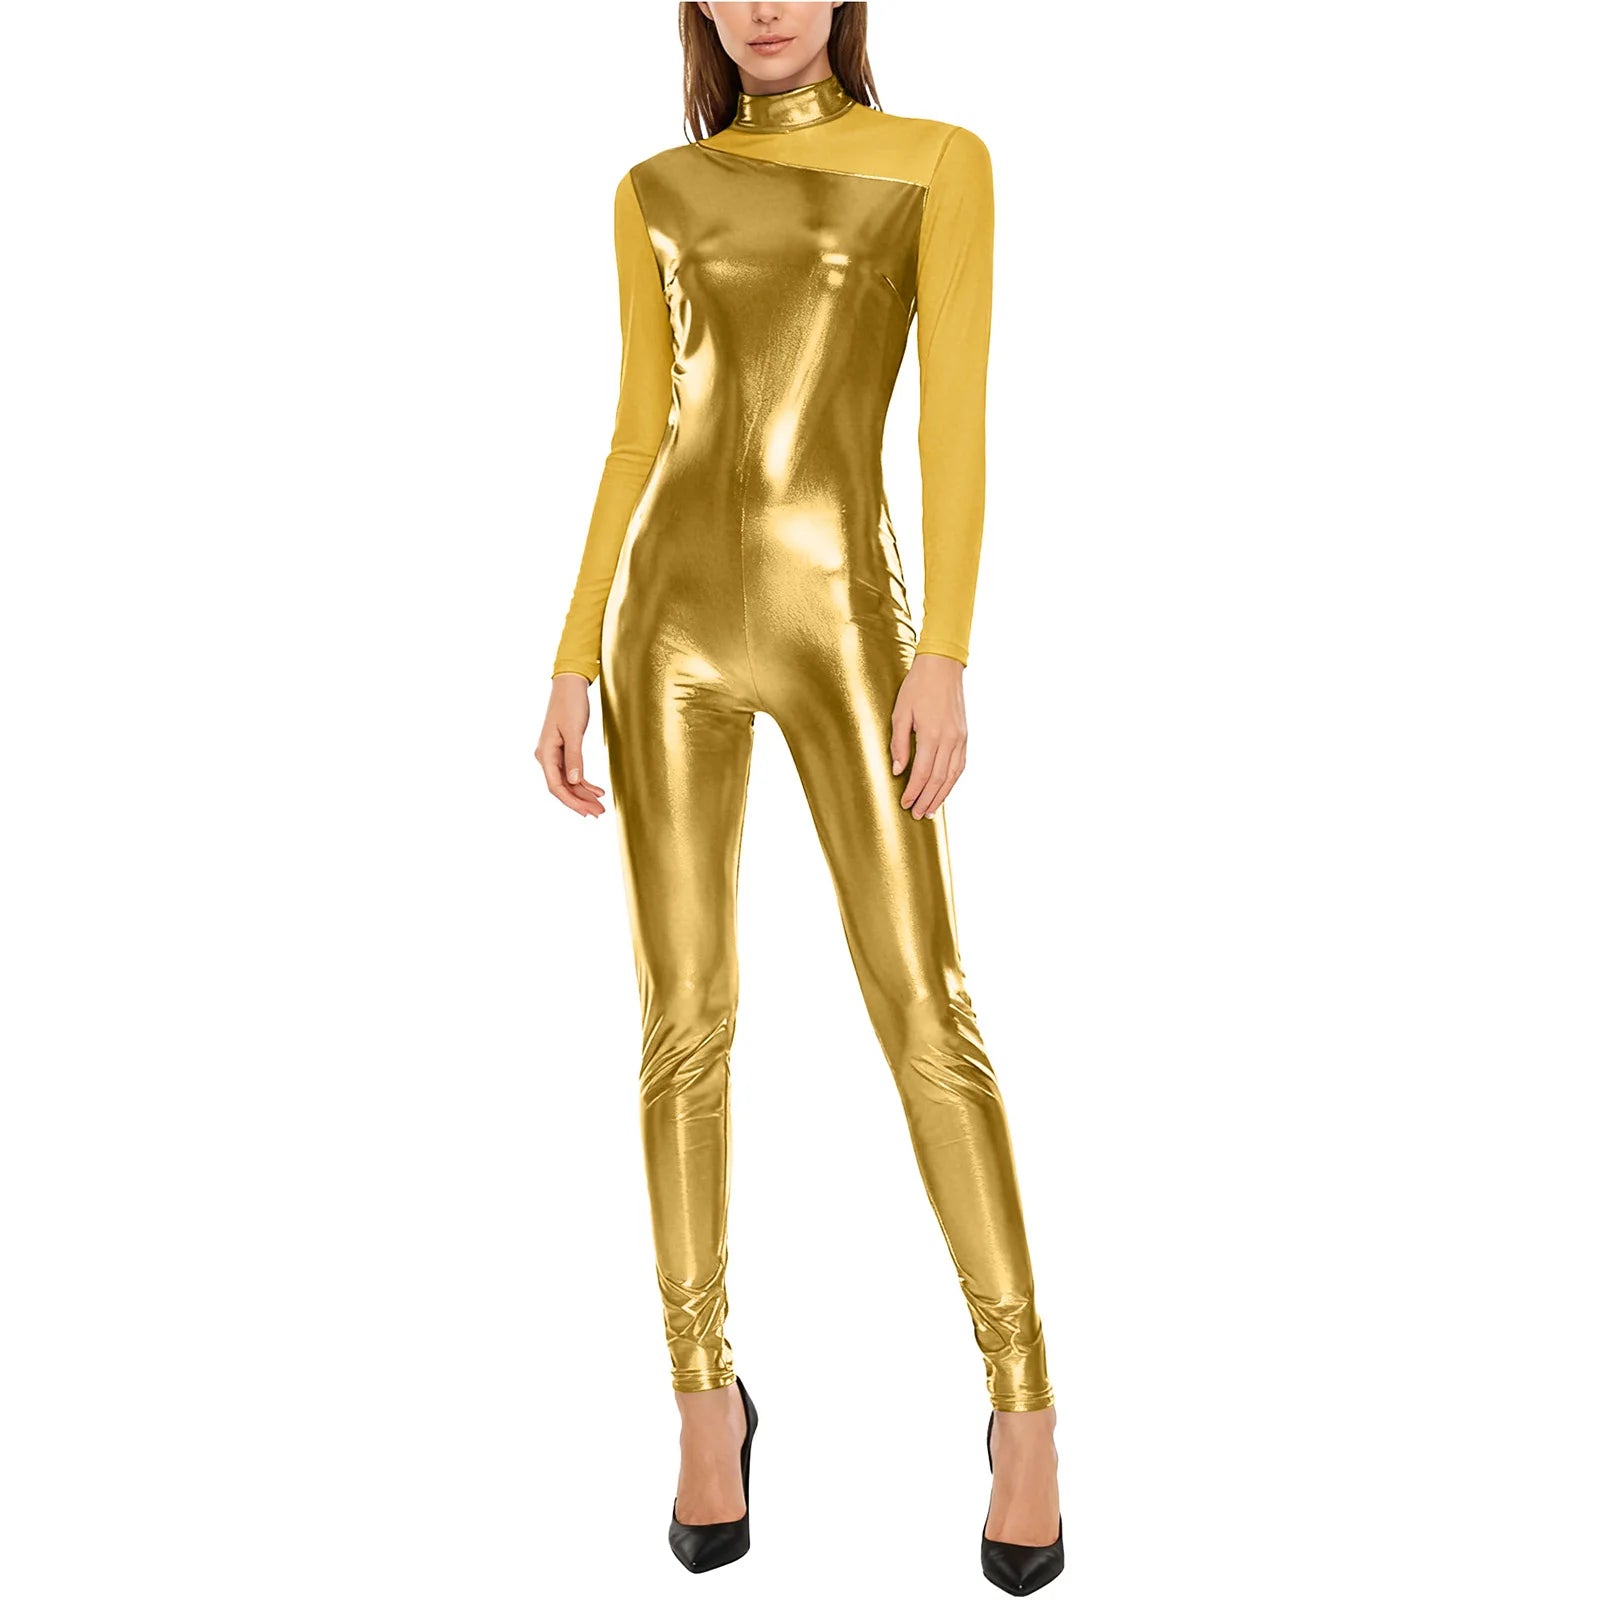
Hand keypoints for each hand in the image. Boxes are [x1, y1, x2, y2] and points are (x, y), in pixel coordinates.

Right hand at [538, 673, 607, 817]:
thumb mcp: (574, 731)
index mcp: (545, 753)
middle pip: (562, 787)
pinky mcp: (563, 751)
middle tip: (599, 813)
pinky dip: (584, 783)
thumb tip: (574, 781)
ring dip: (583, 795)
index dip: (572, 802)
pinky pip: (572, 772)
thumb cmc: (570, 704)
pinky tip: (597, 791)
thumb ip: (574, 756)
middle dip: (580, 802)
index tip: (587, 812)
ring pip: (568, 782)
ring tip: (600, 806)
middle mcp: (546, 756)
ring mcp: (554, 755)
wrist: (570, 686)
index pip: (556, 786)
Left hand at [890, 653, 968, 819]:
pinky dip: (952, 781)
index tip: (904, 804)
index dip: (913, 791)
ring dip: (942, 796)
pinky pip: (960, 765)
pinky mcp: (965, 735)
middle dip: (927, 800)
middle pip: (939, 780)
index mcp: (932, 734)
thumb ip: (899, 744)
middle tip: (917, 815)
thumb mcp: (900, 713)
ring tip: (931, 811)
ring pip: (952, 776)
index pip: (922, 773)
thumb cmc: (917, 687)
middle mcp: (950, 739)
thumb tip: (898, 770)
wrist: (942, 667)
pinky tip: (944, 790)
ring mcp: (960, 738)